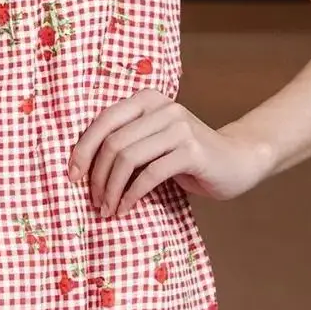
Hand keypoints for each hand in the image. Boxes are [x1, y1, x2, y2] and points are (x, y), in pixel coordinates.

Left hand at [68, 90, 274, 214]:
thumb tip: (79, 166)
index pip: (103, 121)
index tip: (72, 176)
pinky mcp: (192, 151)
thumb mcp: (153, 141)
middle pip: (112, 142)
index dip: (82, 150)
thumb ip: (125, 142)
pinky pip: (149, 175)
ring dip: (111, 189)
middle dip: (96, 176)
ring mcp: (179, 128)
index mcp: (147, 100)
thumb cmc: (187, 156)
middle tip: (94, 201)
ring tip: (108, 209)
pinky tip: (126, 209)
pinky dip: (131, 195)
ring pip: (127, 158)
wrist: (238, 161)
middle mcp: (163, 108)